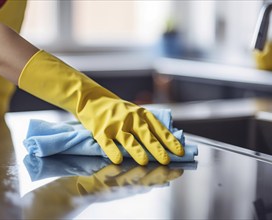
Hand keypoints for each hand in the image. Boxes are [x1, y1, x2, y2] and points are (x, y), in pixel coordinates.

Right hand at [19, 51, 183, 164]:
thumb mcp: (134, 111)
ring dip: (137, 151)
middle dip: (158, 149)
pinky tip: (118, 160)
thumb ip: (147, 123)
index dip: (170, 140)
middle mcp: (130, 118)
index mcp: (141, 114)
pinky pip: (107, 143)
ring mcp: (115, 125)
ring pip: (129, 140)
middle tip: (167, 160)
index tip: (179, 152)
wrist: (91, 99)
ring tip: (145, 162)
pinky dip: (113, 151)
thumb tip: (165, 141)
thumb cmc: (117, 109)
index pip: (158, 128)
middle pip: (146, 135)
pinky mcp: (101, 131)